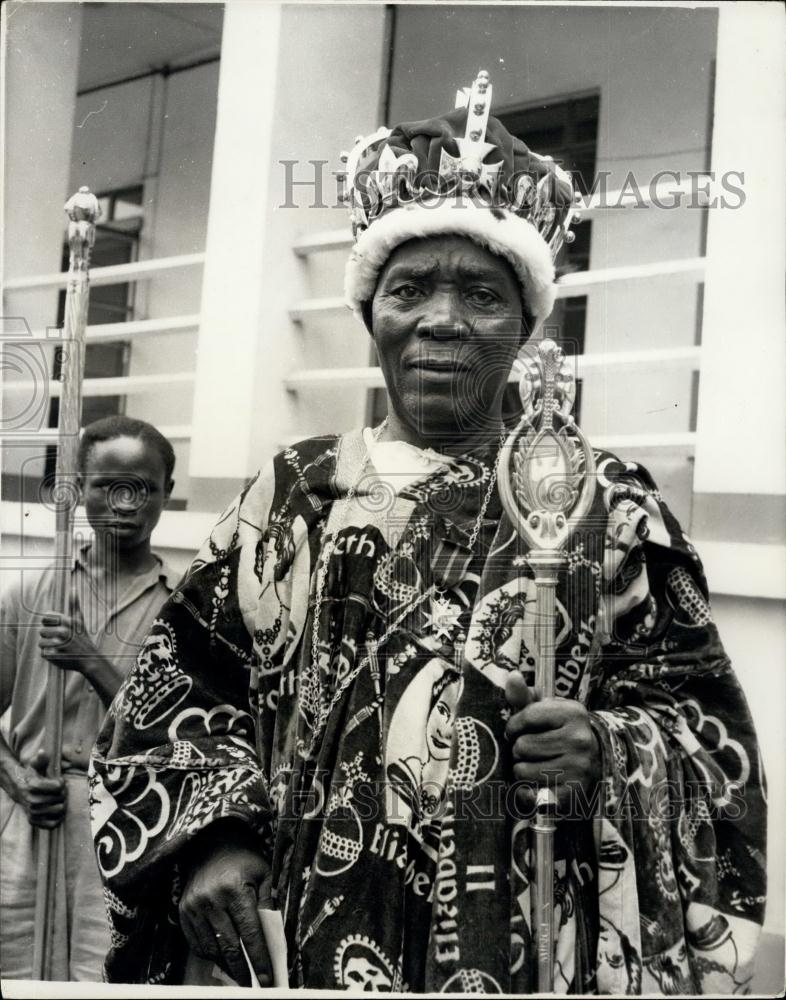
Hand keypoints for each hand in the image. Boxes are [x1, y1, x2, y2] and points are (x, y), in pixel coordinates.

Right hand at [13, 750, 66, 828]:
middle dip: (63, 793)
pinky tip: (57, 809)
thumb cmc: (31, 776)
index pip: (58, 786)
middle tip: (61, 790)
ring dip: (62, 803)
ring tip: (59, 798)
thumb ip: (40, 759)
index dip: (62, 782)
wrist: (18, 789)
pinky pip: (52, 824)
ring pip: (59, 810)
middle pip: (61, 799)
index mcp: (33, 786)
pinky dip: (58, 818)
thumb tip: (42, 752)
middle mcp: (32, 801)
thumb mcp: (35, 765)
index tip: (59, 780)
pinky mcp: (34, 821)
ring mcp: (33, 812)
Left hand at [38, 597, 98, 672]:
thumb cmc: (83, 638)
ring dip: (48, 647)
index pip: (45, 618)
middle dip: (49, 636)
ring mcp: (59, 644)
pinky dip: (50, 655)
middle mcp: (63, 631)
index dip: (49, 624)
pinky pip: (43, 653)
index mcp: (67, 621)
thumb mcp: (79, 620)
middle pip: (41, 631)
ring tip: (60, 648)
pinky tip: (60, 654)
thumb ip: (74, 604)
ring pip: (41, 643)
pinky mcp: (56, 656)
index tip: (57, 628)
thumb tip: (73, 587)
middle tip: (61, 640)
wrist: (90, 659)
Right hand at [179, 820, 272, 986]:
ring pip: (211, 948)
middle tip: (254, 985)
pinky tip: (222, 959)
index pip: (250, 934)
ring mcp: (194, 906)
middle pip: (229, 946)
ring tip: (240, 974)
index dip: (259, 959)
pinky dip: (210, 955)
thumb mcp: (264, 873)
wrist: (211, 844)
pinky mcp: (183, 911)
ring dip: (227, 965)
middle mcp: (211, 899)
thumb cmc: (243, 860)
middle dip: (244, 970)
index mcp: (235, 889)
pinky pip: (196, 943)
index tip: (268, 979)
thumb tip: (273, 938)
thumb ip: (268, 903)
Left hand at [504, 672, 599, 819]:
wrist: (592, 764)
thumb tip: (512, 676)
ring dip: (522, 769)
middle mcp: (580, 739)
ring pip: (522, 770)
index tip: (515, 730)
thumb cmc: (558, 732)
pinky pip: (530, 792)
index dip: (513, 725)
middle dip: (519, 749)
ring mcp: (578, 767)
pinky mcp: (573, 793)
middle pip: (521, 746)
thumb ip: (525, 696)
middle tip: (531, 750)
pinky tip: (539, 783)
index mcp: (574, 713)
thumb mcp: (546, 711)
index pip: (526, 715)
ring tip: (536, 764)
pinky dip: (527, 790)